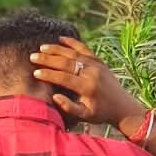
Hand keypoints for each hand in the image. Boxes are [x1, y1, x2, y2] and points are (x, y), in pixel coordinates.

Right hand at [30, 37, 145, 132]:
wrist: (122, 107)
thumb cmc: (101, 114)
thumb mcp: (85, 116)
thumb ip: (69, 107)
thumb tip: (54, 97)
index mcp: (87, 87)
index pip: (64, 78)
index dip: (49, 74)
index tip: (35, 72)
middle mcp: (91, 73)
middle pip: (66, 63)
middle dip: (48, 59)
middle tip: (32, 56)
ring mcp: (96, 65)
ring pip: (73, 54)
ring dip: (57, 49)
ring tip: (41, 48)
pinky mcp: (99, 61)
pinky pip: (84, 49)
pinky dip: (72, 43)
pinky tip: (61, 38)